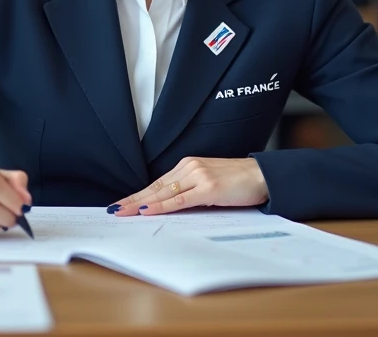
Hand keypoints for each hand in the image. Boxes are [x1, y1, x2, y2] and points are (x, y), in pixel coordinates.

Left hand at [112, 157, 268, 216]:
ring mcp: (198, 176)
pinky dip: (161, 206)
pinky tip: (147, 211)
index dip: (139, 194)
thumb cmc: (239, 181)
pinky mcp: (208, 188)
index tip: (123, 203)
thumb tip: (172, 205)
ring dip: (140, 203)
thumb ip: (191, 190)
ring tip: (123, 211)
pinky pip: (179, 200)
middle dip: (133, 199)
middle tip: (114, 209)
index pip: (158, 183)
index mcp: (188, 165)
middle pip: (155, 187)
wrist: (262, 175)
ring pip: (163, 193)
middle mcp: (190, 167)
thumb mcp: (210, 183)